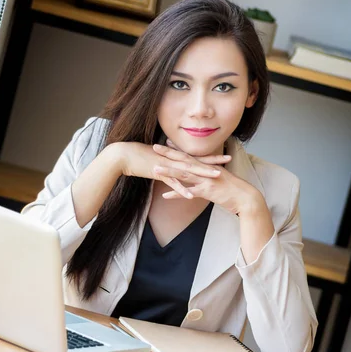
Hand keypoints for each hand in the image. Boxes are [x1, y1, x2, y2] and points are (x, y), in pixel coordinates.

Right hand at [108, 141, 229, 199]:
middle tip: (228, 160)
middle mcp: (172, 159)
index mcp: (172, 156)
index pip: (194, 156)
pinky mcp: (158, 173)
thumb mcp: (154, 159)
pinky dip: (181, 189)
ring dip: (202, 173)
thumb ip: (165, 162)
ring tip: (216, 177)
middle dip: (212, 161)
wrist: (122, 155)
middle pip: (196, 161)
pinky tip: (190, 195)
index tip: (223, 156)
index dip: (209, 157)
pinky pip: (172, 182)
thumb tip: (171, 166)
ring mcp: (166, 166)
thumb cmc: (136, 156)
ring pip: (188, 170)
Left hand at [152, 140, 260, 214]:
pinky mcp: (207, 191)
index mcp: (207, 166)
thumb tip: (202, 172)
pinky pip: (189, 192)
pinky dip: (177, 193)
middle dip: (168, 154)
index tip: (165, 142)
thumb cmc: (234, 189)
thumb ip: (210, 174)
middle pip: (183, 160)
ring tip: (155, 169)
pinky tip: (165, 195)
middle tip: (154, 147)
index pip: (189, 155)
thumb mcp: (220, 178)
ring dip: (169, 171)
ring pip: (184, 174)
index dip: (177, 149)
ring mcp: (206, 180)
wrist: (246, 197)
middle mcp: (205, 170)